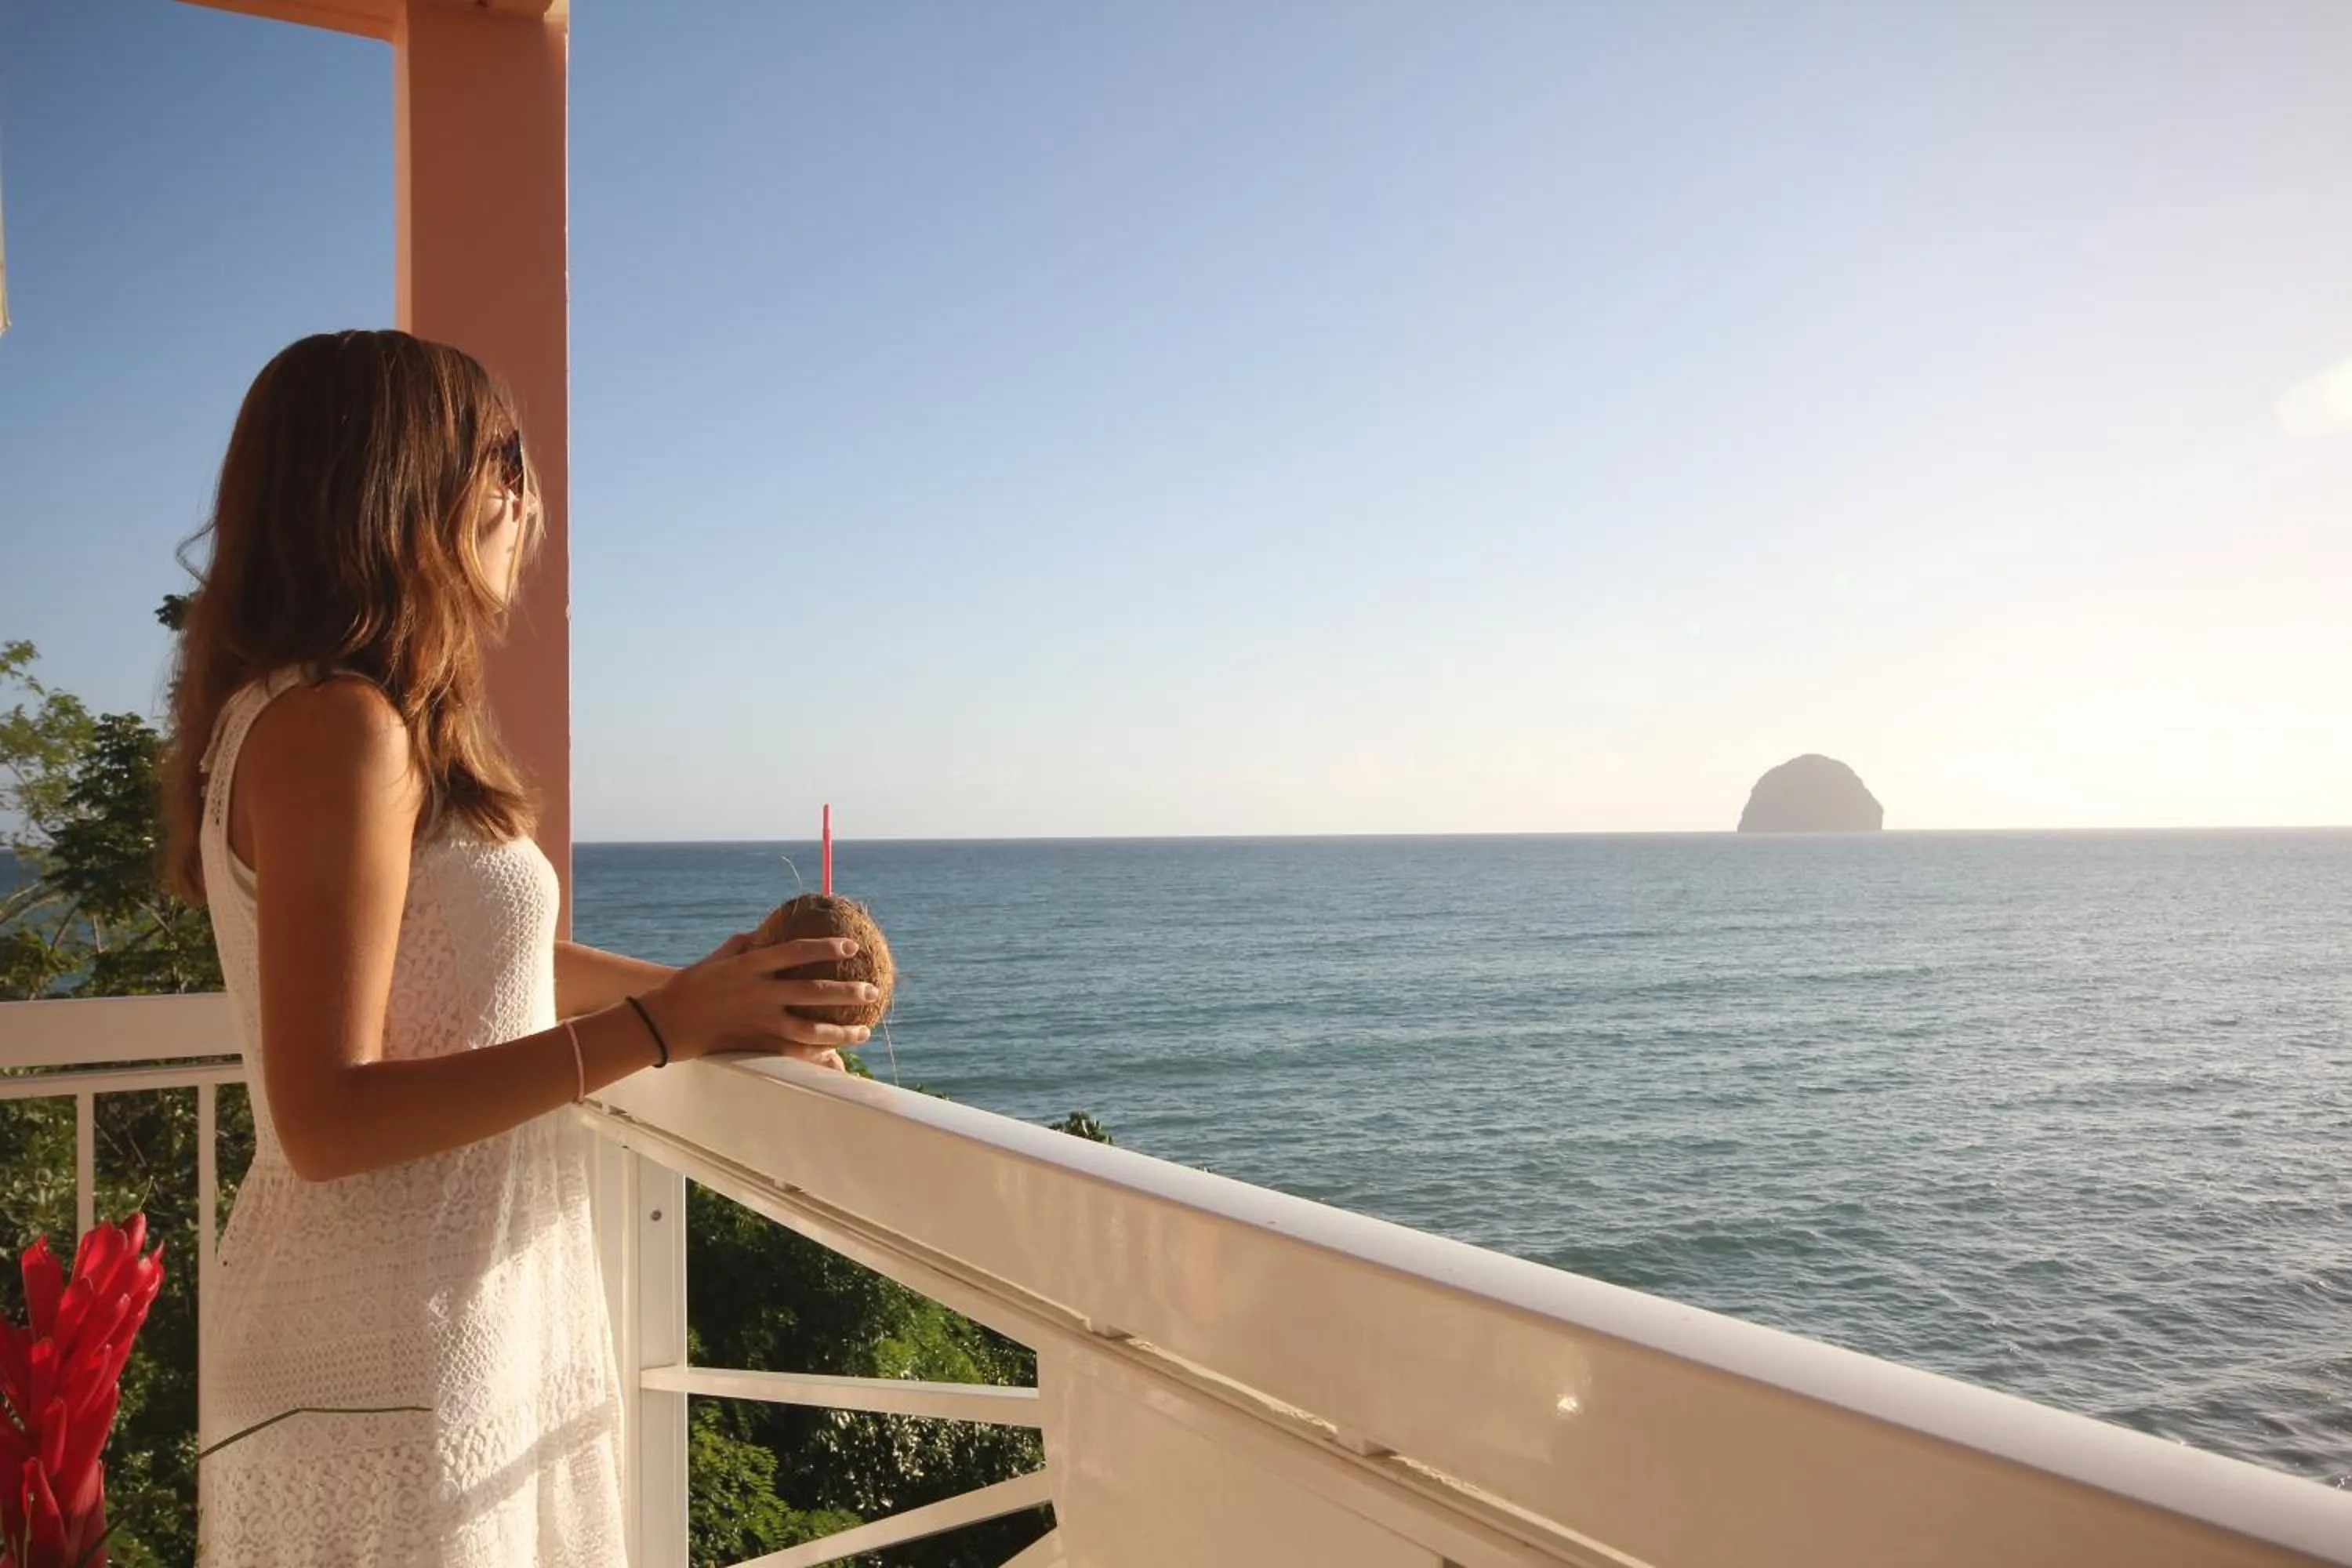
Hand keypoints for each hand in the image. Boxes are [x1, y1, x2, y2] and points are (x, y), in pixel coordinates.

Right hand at [636, 933, 875, 1062]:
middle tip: (871, 991)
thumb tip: (769, 933)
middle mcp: (760, 993)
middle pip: (813, 991)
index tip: (851, 946)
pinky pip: (792, 1051)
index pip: (797, 952)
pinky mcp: (755, 1044)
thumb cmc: (690, 985)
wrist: (664, 1022)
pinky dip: (816, 1055)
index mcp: (751, 966)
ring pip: (810, 1028)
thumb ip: (747, 944)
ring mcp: (759, 1021)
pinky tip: (835, 1057)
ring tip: (864, 1032)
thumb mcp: (718, 956)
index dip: (827, 947)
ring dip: (841, 1031)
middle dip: (847, 992)